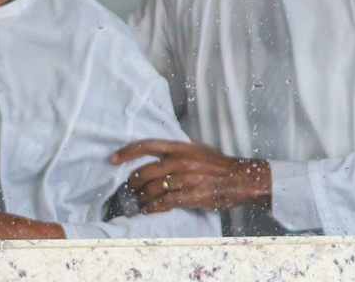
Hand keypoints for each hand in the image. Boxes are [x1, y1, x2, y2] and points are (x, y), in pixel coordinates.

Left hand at [110, 138, 270, 212]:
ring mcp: (187, 178)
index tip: (114, 158)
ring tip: (140, 201)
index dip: (128, 151)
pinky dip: (152, 208)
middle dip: (133, 182)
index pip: (149, 145)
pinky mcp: (192, 195)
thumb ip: (180, 147)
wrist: (241, 178)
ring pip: (152, 189)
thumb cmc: (220, 164)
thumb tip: (160, 148)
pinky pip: (164, 203)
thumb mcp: (200, 148)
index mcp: (182, 147)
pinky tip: (148, 209)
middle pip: (146, 171)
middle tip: (131, 188)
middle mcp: (182, 161)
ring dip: (142, 198)